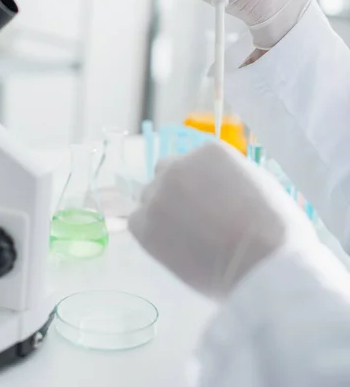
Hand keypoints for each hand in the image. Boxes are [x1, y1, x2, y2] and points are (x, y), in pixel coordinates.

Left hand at [129, 142, 317, 298]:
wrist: (264, 263)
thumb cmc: (278, 229)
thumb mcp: (260, 185)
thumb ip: (230, 178)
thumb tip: (219, 188)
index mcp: (210, 152)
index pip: (193, 162)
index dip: (202, 185)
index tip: (212, 204)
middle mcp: (179, 166)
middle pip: (167, 174)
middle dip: (178, 194)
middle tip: (196, 222)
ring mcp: (160, 194)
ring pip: (150, 197)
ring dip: (163, 213)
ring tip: (185, 239)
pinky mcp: (146, 225)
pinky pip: (137, 222)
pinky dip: (150, 233)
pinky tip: (171, 248)